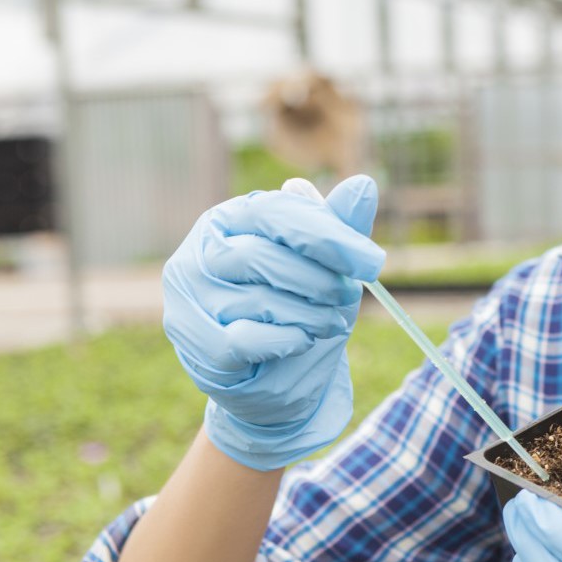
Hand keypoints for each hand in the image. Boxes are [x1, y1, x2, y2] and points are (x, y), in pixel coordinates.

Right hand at [162, 176, 384, 470]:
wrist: (277, 376)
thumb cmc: (300, 308)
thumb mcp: (328, 266)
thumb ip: (341, 228)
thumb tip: (363, 185)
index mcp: (231, 218)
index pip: (274, 213)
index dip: (326, 235)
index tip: (372, 262)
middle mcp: (200, 252)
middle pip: (262, 256)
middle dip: (319, 281)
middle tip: (347, 297)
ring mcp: (189, 298)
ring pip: (258, 301)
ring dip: (310, 315)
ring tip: (329, 322)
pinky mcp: (194, 343)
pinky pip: (245, 339)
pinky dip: (286, 341)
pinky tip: (303, 341)